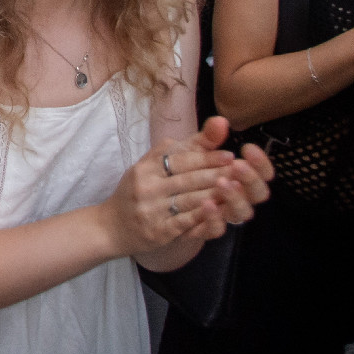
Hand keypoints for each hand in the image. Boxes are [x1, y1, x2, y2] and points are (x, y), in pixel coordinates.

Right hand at [105, 116, 273, 255]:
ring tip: (237, 191)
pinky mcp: (157, 231)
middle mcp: (146, 185)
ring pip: (189, 199)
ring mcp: (151, 209)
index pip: (181, 158)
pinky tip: (219, 212)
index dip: (207, 157)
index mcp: (146, 166)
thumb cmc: (138, 190)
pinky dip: (203, 217)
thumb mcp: (154, 164)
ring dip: (216, 195)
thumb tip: (221, 122)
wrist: (111, 226)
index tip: (230, 156)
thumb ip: (188, 147)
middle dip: (218, 175)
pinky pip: (184, 222)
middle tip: (242, 173)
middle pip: (188, 178)